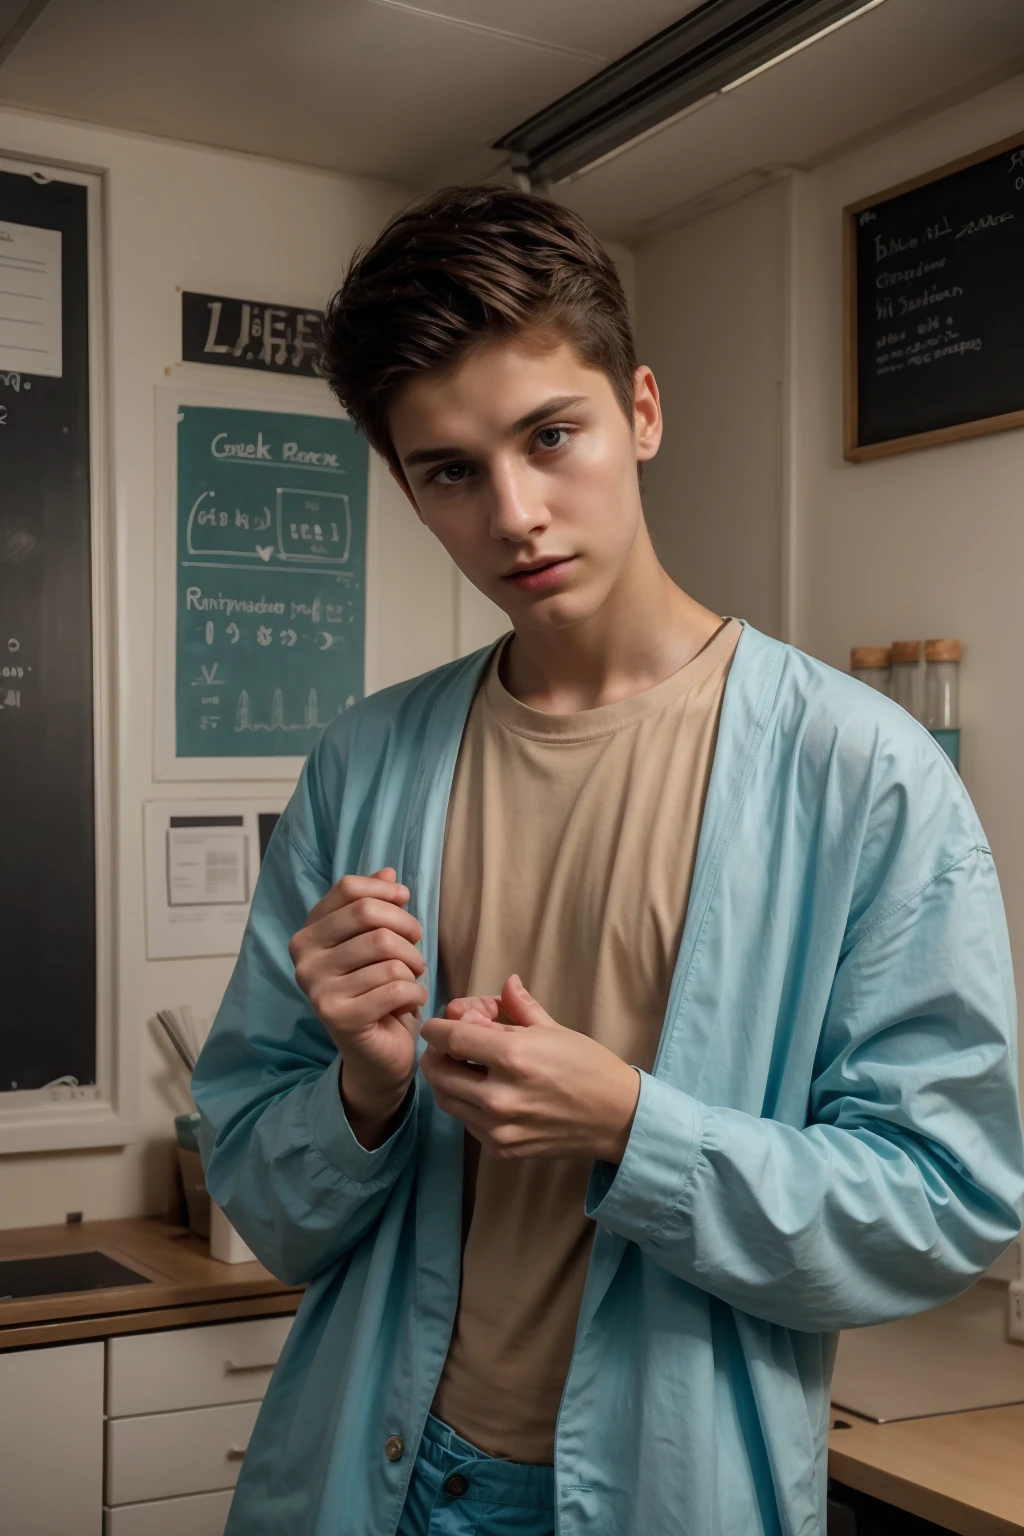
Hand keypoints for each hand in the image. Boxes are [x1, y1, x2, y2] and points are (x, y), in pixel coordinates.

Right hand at [289, 868, 425, 1137]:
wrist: (375, 1055)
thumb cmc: (376, 991)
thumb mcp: (374, 943)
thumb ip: (375, 906)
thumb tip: (388, 871)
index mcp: (307, 934)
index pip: (348, 889)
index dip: (385, 891)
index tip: (404, 901)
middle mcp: (304, 960)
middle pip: (369, 916)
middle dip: (406, 928)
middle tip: (416, 947)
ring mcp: (318, 990)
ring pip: (387, 953)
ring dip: (414, 965)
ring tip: (411, 979)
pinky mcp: (339, 1017)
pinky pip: (395, 986)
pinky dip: (415, 993)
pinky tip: (409, 1003)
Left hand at [419, 975, 639, 1163]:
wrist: (616, 1118)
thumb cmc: (589, 1067)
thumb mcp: (554, 1030)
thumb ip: (520, 1006)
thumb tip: (506, 983)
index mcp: (512, 1057)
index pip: (449, 1038)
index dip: (436, 1028)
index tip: (437, 1024)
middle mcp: (499, 1095)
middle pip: (438, 1071)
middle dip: (436, 1053)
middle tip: (448, 1046)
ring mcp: (498, 1126)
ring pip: (446, 1099)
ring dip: (447, 1080)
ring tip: (464, 1068)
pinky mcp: (501, 1148)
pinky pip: (466, 1122)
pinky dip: (466, 1104)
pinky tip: (485, 1093)